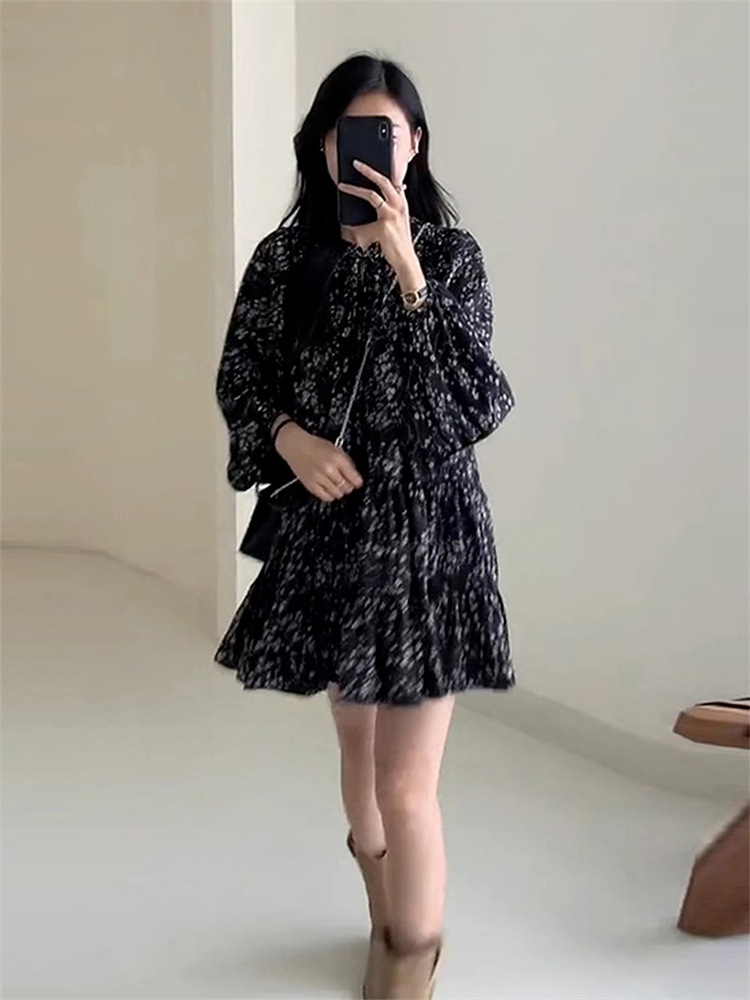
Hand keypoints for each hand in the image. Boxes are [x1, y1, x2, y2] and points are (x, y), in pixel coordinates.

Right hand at [275, 421, 363, 502]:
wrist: (295, 446)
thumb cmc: (314, 445)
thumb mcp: (335, 448)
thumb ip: (346, 462)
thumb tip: (354, 475)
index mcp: (337, 459)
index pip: (354, 477)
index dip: (357, 482)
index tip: (357, 482)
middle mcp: (329, 469)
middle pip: (346, 487)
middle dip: (349, 486)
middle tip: (347, 484)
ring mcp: (319, 478)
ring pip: (337, 493)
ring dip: (340, 491)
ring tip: (337, 486)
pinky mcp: (311, 485)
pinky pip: (325, 497)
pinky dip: (330, 496)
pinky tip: (329, 490)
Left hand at [338, 161, 421, 276]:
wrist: (405, 259)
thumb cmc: (398, 244)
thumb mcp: (394, 224)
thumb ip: (385, 212)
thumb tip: (372, 206)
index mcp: (402, 204)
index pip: (395, 182)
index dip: (385, 171)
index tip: (373, 164)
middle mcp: (399, 206)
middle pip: (384, 181)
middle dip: (369, 170)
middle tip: (356, 163)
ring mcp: (393, 214)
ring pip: (372, 194)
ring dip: (355, 189)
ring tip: (343, 185)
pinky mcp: (385, 224)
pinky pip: (365, 217)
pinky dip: (353, 216)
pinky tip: (344, 217)